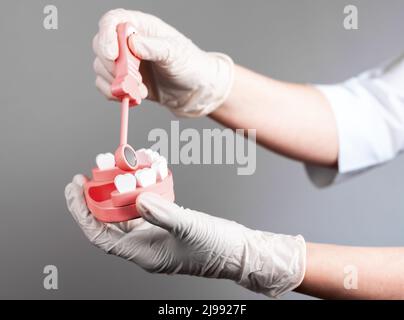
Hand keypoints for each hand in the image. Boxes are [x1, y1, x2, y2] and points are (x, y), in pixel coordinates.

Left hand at [65, 174, 305, 297]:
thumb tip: (138, 199)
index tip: (75, 187)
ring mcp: (155, 233)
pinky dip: (145, 185)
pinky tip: (147, 168)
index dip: (83, 211)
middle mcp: (144, 244)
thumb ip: (164, 214)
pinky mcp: (166, 222)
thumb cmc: (217, 249)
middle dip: (102, 191)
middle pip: (111, 217)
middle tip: (98, 166)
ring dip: (124, 184)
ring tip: (121, 162)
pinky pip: (148, 202)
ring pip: (129, 207)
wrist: (239, 251)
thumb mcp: (190, 229)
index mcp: (143, 253)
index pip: (100, 234)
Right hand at [93, 9, 233, 117]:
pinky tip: (135, 97)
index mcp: (141, 27)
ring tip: (140, 90)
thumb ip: (154, 47)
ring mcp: (126, 63)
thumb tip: (132, 43)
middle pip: (101, 46)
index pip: (112, 21)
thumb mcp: (176, 53)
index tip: (112, 56)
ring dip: (117, 83)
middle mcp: (129, 42)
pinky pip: (106, 86)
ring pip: (101, 68)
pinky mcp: (126, 81)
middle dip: (112, 66)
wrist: (197, 92)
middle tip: (131, 80)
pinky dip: (116, 94)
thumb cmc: (191, 66)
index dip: (106, 37)